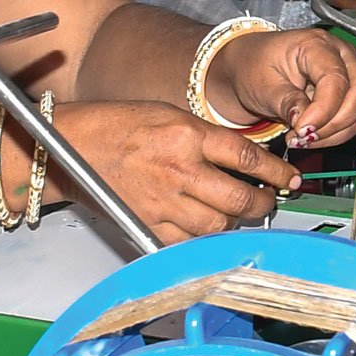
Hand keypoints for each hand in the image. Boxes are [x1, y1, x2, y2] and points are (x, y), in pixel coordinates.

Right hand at [45, 100, 297, 243]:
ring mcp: (162, 202)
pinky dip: (205, 237)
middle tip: (267, 200)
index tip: (287, 179)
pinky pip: (189, 241)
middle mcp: (177, 169)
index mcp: (184, 134)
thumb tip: (243, 159)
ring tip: (238, 213)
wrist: (69, 145)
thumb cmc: (114, 125)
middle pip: (239, 197)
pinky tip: (208, 226)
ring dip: (235, 221)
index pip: (247, 156)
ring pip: (218, 224)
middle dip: (262, 202)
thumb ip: (205, 138)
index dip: (275, 171)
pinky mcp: (147, 224)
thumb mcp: (167, 114)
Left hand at [209, 28, 355, 149]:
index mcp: (315, 44)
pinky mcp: (348, 93)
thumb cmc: (255, 66)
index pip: (335, 79)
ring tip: (302, 139)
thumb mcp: (262, 83)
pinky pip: (355, 120)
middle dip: (335, 124)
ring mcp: (347, 73)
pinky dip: (337, 134)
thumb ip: (286, 102)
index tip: (302, 129)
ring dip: (336, 133)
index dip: (323, 110)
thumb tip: (305, 122)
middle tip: (305, 137)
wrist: (250, 69)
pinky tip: (310, 137)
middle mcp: (339, 55)